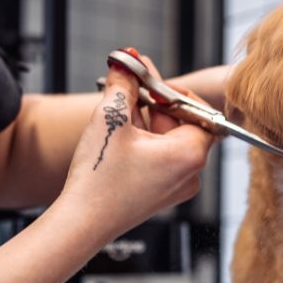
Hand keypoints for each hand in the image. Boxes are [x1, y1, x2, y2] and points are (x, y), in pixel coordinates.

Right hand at [59, 59, 213, 240]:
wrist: (83, 222)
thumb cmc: (100, 180)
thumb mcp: (111, 119)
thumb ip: (124, 84)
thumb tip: (128, 60)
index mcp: (190, 155)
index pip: (199, 111)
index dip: (174, 92)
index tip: (150, 80)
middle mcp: (191, 173)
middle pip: (184, 124)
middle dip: (157, 103)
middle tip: (131, 85)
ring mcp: (179, 186)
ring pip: (171, 140)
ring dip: (149, 121)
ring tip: (121, 111)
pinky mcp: (165, 193)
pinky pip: (163, 158)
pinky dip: (147, 142)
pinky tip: (123, 134)